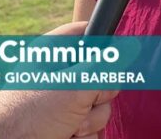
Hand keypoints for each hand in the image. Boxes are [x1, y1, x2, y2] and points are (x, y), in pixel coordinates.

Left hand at [0, 22, 117, 138]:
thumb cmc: (31, 115)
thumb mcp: (74, 87)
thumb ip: (104, 67)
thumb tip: (128, 48)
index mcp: (54, 53)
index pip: (86, 32)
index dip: (104, 40)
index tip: (115, 55)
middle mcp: (59, 74)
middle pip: (101, 75)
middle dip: (97, 96)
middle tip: (82, 104)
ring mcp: (62, 101)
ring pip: (99, 105)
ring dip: (90, 122)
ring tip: (69, 128)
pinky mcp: (65, 123)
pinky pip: (91, 127)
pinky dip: (83, 136)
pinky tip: (67, 137)